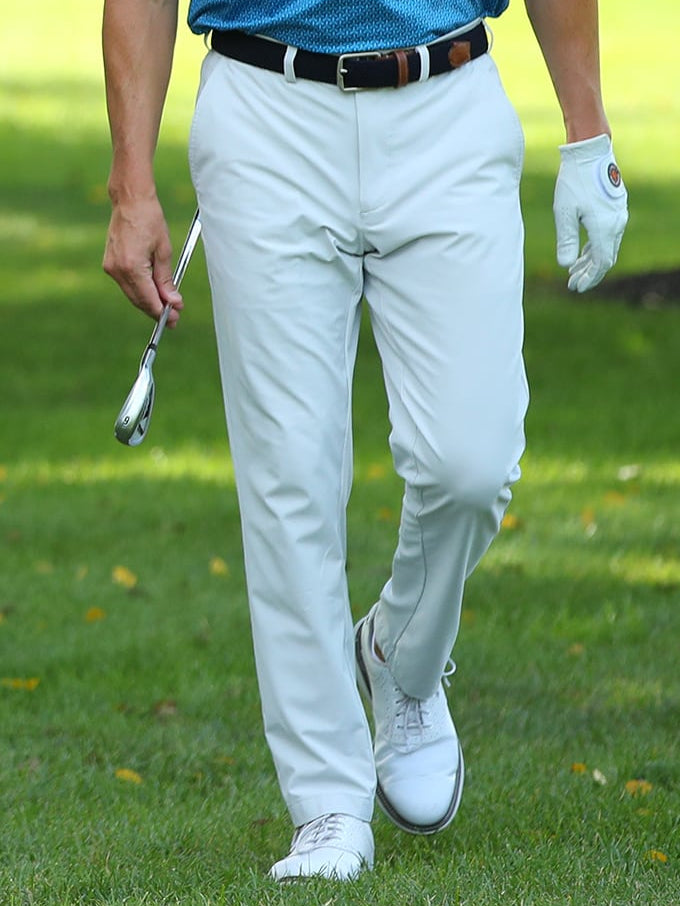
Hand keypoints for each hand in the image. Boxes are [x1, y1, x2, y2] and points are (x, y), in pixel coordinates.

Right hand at [103, 195, 183, 325]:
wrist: (130, 200)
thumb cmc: (150, 220)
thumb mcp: (164, 251)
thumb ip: (166, 279)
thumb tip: (173, 302)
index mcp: (132, 266)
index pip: (148, 298)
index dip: (162, 312)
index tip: (174, 319)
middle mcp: (118, 270)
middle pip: (139, 300)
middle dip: (156, 310)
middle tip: (173, 318)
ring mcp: (111, 267)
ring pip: (132, 294)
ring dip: (148, 302)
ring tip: (166, 307)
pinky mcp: (109, 263)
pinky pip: (126, 284)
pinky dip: (140, 290)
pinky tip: (153, 293)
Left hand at [553, 134, 628, 292]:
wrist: (589, 152)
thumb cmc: (573, 181)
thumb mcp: (564, 213)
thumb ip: (566, 240)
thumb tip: (565, 265)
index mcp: (605, 228)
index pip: (601, 263)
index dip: (589, 278)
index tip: (575, 288)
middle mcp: (616, 224)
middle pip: (605, 258)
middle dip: (589, 273)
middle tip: (572, 284)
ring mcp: (618, 215)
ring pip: (607, 247)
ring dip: (591, 261)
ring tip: (574, 271)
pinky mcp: (614, 208)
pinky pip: (608, 235)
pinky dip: (595, 247)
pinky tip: (582, 254)